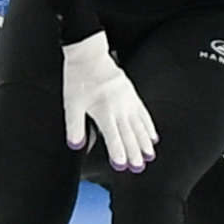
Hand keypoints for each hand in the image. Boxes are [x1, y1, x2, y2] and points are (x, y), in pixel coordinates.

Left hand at [62, 31, 156, 171]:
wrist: (89, 55)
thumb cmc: (79, 79)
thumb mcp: (71, 104)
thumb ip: (74, 127)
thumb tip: (76, 145)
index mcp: (103, 111)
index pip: (113, 137)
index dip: (118, 152)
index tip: (121, 166)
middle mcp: (119, 107)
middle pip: (129, 134)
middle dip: (135, 153)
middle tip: (139, 168)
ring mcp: (128, 101)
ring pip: (139, 126)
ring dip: (145, 143)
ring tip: (149, 156)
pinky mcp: (132, 94)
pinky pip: (144, 114)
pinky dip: (149, 126)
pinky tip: (152, 136)